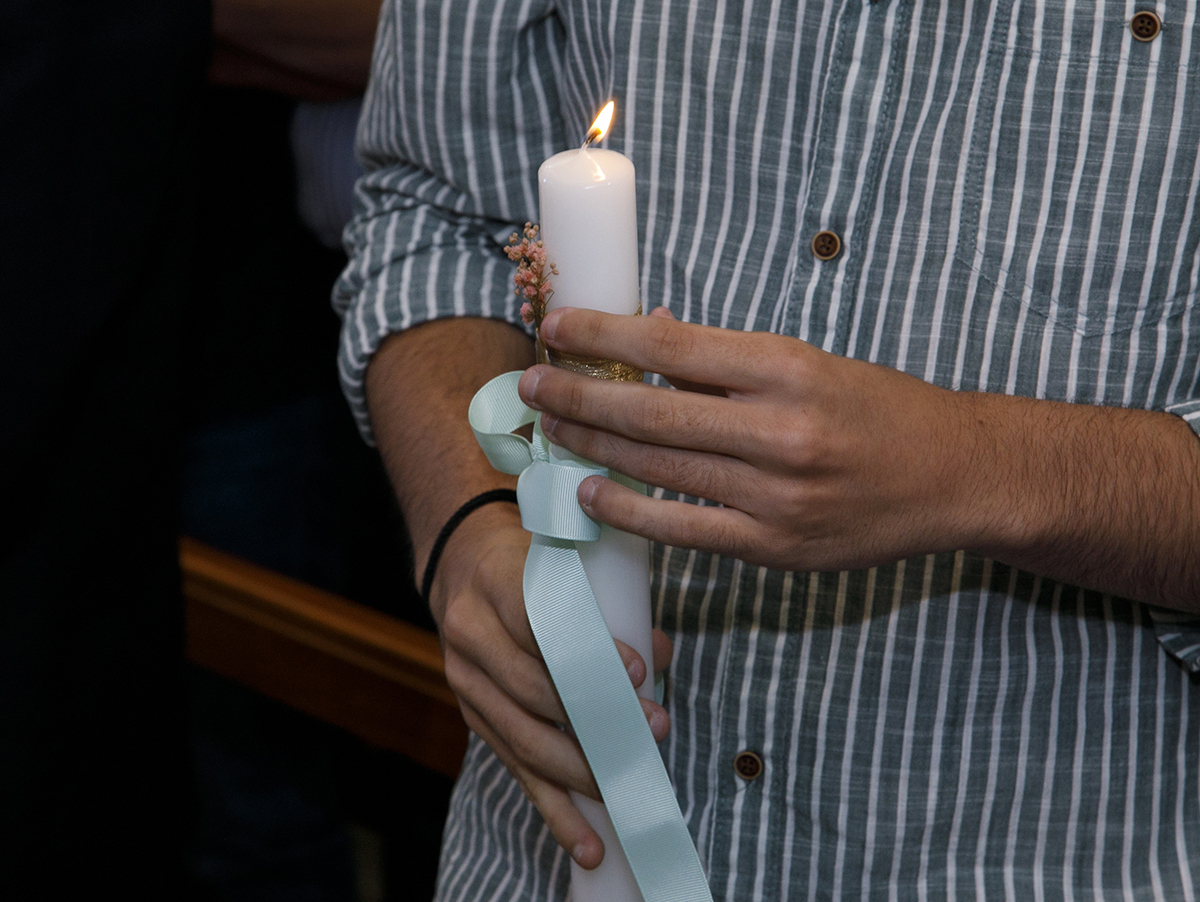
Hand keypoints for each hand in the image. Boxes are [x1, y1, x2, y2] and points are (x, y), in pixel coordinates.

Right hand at [428, 501, 673, 868]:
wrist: (459, 561)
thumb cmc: (527, 560)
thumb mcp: (563, 559)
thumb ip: (610, 602)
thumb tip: (660, 655)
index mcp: (494, 584)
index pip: (540, 624)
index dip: (589, 651)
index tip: (636, 671)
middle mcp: (470, 635)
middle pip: (533, 691)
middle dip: (596, 719)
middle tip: (653, 732)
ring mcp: (466, 682)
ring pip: (524, 740)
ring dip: (580, 771)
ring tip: (628, 790)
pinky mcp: (473, 716)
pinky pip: (515, 770)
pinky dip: (554, 809)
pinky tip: (586, 842)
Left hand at [517, 306, 987, 572]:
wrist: (953, 477)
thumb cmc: (879, 410)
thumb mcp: (811, 363)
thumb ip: (728, 359)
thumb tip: (650, 337)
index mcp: (789, 369)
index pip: (673, 345)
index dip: (604, 334)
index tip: (558, 326)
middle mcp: (780, 431)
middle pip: (651, 410)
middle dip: (578, 395)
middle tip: (530, 383)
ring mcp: (776, 497)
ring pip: (657, 468)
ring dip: (592, 448)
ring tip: (550, 429)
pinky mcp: (775, 548)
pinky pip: (683, 529)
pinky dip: (629, 511)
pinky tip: (591, 493)